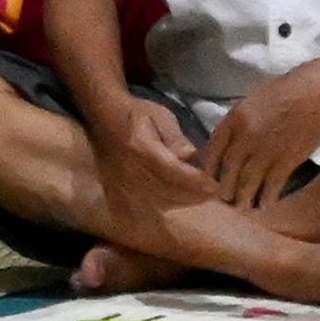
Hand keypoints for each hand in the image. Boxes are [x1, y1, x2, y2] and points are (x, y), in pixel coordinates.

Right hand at [99, 92, 210, 216]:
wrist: (105, 118)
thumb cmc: (136, 114)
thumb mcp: (161, 115)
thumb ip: (175, 137)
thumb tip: (189, 155)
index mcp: (141, 149)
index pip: (173, 171)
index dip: (196, 182)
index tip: (214, 186)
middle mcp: (130, 170)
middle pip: (168, 191)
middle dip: (194, 195)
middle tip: (212, 193)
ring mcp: (122, 183)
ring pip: (159, 202)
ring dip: (182, 202)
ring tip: (198, 196)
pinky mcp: (118, 191)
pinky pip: (145, 206)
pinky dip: (165, 206)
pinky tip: (177, 200)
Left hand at [201, 62, 319, 206]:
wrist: (319, 91)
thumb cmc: (287, 90)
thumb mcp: (252, 101)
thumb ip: (239, 123)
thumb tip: (229, 142)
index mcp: (233, 119)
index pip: (211, 150)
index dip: (207, 168)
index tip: (207, 178)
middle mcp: (245, 137)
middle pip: (227, 171)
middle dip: (223, 188)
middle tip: (223, 199)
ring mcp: (265, 151)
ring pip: (247, 183)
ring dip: (242, 199)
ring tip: (241, 208)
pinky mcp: (287, 161)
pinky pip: (271, 185)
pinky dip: (267, 198)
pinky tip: (265, 206)